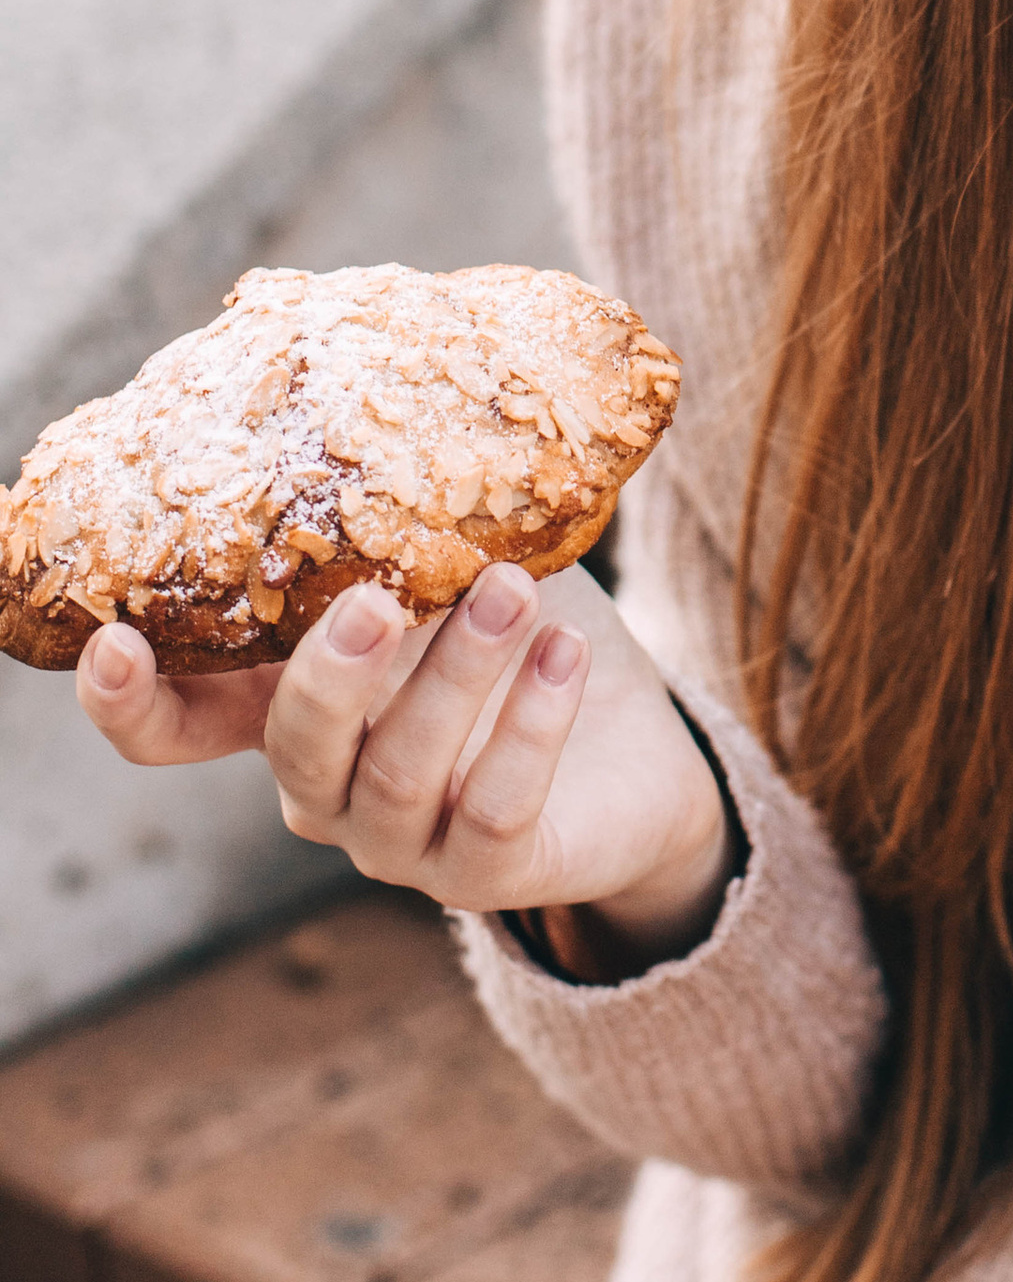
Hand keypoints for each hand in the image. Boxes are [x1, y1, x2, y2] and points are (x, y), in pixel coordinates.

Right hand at [74, 562, 737, 967]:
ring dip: (458, 675)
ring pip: (400, 772)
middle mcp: (324, 788)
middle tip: (378, 598)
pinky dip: (532, 724)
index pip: (174, 731)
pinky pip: (494, 807)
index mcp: (288, 711)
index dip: (130, 703)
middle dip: (331, 674)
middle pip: (295, 747)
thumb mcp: (451, 577)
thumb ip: (402, 529)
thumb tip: (391, 408)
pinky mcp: (483, 873)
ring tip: (514, 593)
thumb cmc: (517, 645)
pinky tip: (566, 652)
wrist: (630, 760)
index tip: (113, 640)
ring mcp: (398, 842)